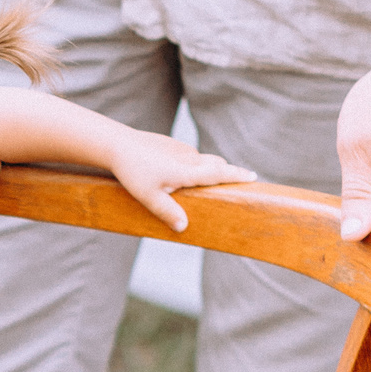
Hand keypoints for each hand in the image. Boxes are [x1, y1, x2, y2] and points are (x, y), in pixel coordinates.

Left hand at [107, 131, 256, 231]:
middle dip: (227, 172)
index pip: (219, 173)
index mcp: (187, 171)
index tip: (253, 176)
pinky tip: (179, 174)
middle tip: (237, 182)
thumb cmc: (133, 172)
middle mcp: (189, 157)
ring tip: (205, 184)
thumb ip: (168, 213)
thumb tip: (184, 227)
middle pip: (216, 164)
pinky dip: (193, 164)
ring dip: (208, 169)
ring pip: (202, 159)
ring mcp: (181, 148)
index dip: (237, 175)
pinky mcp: (172, 144)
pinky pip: (189, 155)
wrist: (117, 144)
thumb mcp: (149, 197)